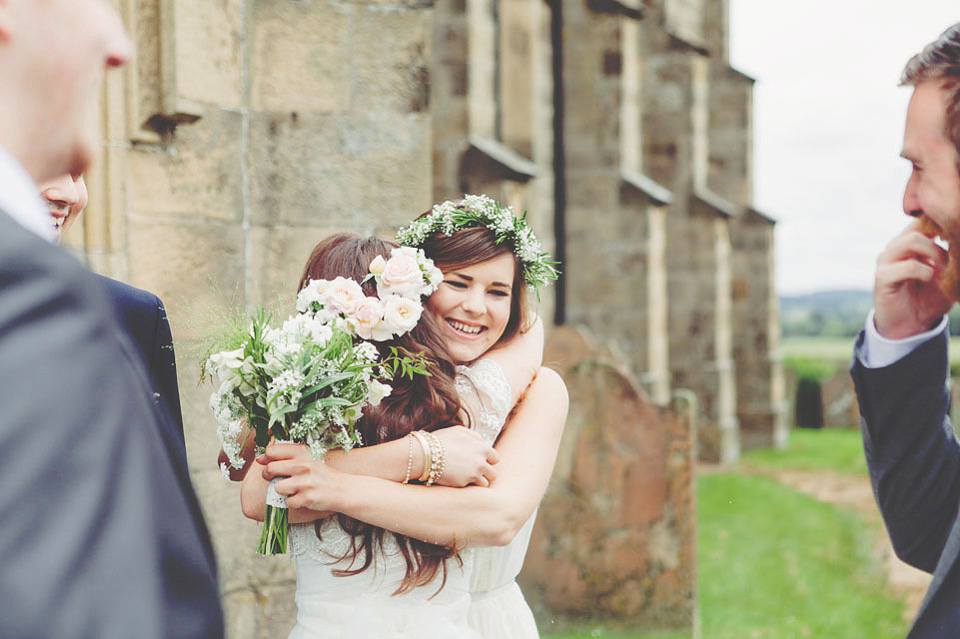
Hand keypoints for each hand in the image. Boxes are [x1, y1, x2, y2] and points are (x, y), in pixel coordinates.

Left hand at [260, 442, 338, 512]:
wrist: (341, 489)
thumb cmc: (320, 473)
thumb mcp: (306, 458)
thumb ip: (283, 456)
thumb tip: (259, 459)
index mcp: (302, 452)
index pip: (272, 451)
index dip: (267, 458)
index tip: (271, 463)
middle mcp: (303, 465)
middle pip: (270, 469)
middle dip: (269, 475)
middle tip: (279, 478)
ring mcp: (305, 482)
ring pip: (276, 487)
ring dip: (282, 490)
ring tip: (293, 488)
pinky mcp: (307, 498)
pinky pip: (287, 502)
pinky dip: (292, 502)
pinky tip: (301, 497)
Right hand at [430, 426, 499, 486]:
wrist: (425, 453)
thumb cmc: (441, 440)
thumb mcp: (459, 431)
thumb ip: (474, 436)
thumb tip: (482, 442)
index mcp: (482, 448)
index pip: (495, 458)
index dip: (488, 460)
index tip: (480, 461)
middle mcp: (481, 462)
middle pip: (493, 473)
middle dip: (486, 474)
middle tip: (475, 472)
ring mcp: (473, 474)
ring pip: (485, 483)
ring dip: (478, 482)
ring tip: (467, 478)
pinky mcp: (464, 484)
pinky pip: (472, 488)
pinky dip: (467, 486)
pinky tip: (458, 480)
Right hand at [874, 219, 950, 338]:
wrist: (911, 326)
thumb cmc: (929, 298)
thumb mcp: (946, 275)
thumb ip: (951, 257)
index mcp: (908, 244)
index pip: (921, 221)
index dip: (938, 224)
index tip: (953, 236)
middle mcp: (895, 248)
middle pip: (918, 228)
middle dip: (940, 242)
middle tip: (952, 260)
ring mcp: (886, 261)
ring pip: (910, 241)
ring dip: (934, 254)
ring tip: (943, 269)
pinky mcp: (882, 277)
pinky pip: (907, 266)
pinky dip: (924, 271)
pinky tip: (930, 279)